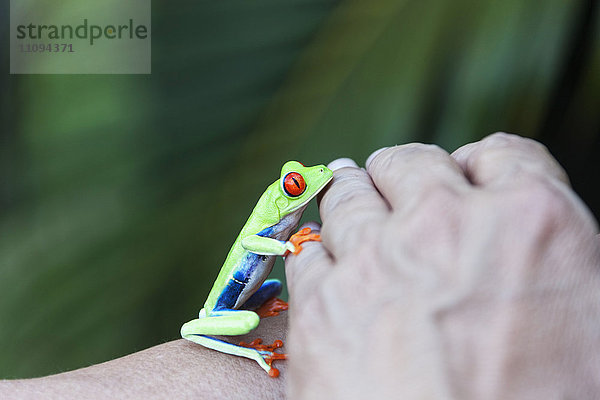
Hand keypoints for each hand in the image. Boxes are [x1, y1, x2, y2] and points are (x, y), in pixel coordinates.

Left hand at [285, 133, 599, 398]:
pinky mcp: (319, 310)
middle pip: (412, 164)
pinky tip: (326, 262)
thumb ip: (557, 269)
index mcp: (533, 225)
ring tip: (350, 194)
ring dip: (353, 195)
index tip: (468, 176)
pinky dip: (317, 252)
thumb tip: (532, 255)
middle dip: (407, 173)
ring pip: (349, 195)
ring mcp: (374, 264)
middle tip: (398, 184)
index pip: (504, 155)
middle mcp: (447, 228)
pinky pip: (307, 253)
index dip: (484, 166)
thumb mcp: (593, 334)